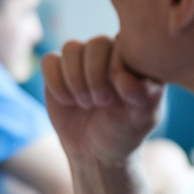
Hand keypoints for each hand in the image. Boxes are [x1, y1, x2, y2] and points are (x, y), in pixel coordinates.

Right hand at [41, 36, 163, 163]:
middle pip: (97, 43)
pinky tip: (66, 101)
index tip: (118, 98)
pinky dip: (55, 82)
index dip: (117, 68)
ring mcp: (81, 59)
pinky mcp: (56, 70)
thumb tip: (123, 77)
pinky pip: (49, 61)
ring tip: (84, 103)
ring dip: (74, 78)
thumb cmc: (124, 131)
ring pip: (71, 48)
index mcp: (133, 58)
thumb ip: (144, 95)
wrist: (95, 150)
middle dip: (95, 75)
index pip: (124, 43)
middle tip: (101, 102)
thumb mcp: (142, 118)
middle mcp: (108, 52)